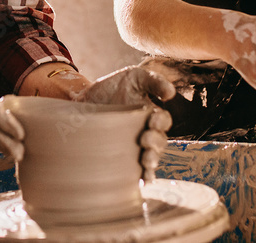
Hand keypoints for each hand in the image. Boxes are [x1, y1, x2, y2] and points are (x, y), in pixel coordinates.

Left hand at [74, 66, 174, 180]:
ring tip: (146, 160)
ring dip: (152, 161)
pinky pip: (136, 170)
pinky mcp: (121, 156)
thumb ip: (153, 81)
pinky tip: (144, 180)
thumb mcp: (134, 77)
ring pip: (151, 158)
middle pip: (159, 143)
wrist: (84, 98)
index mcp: (151, 114)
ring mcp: (134, 145)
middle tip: (145, 139)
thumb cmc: (112, 86)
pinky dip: (143, 176)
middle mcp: (146, 132)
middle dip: (156, 144)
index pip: (163, 122)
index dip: (161, 123)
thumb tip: (171, 93)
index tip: (151, 120)